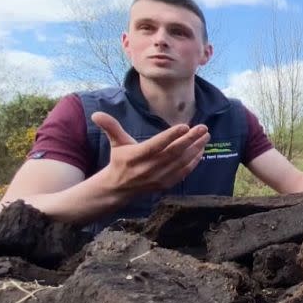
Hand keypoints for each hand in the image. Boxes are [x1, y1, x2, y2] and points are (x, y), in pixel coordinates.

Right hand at [91, 111, 210, 195]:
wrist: (120, 188)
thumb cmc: (120, 160)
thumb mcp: (116, 143)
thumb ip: (111, 127)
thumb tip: (96, 114)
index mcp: (136, 156)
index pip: (156, 145)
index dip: (170, 136)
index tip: (184, 125)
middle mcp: (149, 168)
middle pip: (173, 152)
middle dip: (190, 139)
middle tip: (203, 127)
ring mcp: (159, 177)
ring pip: (181, 162)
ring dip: (195, 149)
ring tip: (206, 136)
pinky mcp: (166, 183)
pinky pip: (183, 172)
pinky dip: (194, 162)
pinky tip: (202, 150)